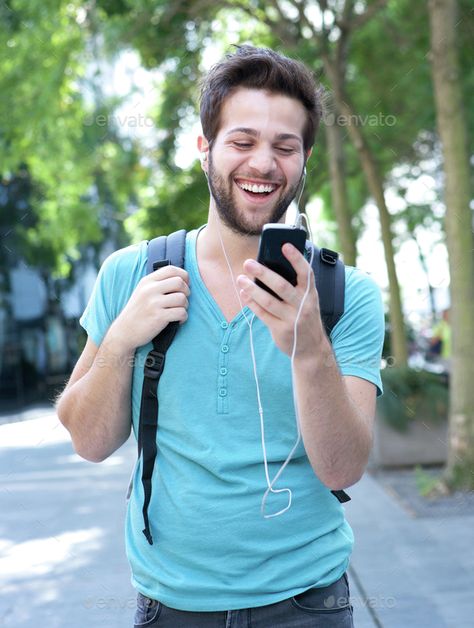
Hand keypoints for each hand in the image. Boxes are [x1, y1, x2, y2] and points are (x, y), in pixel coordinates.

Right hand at [109, 265, 189, 352]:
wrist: (124, 331)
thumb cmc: (137, 312)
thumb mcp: (142, 291)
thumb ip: (158, 283)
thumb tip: (181, 279)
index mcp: (147, 281)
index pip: (171, 269)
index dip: (183, 275)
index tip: (184, 285)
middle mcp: (150, 290)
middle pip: (179, 282)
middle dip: (186, 291)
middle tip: (182, 300)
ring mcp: (154, 303)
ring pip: (182, 298)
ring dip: (185, 306)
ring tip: (178, 311)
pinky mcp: (159, 317)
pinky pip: (181, 313)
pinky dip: (183, 317)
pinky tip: (177, 320)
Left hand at [236, 243, 323, 357]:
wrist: (311, 348)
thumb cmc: (305, 316)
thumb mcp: (307, 300)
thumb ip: (295, 286)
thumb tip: (270, 267)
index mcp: (311, 293)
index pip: (306, 273)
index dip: (296, 258)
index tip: (285, 245)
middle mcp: (303, 305)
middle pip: (282, 286)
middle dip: (263, 273)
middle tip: (248, 263)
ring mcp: (292, 319)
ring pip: (269, 301)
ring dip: (252, 289)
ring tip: (240, 279)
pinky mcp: (281, 330)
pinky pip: (263, 314)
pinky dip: (252, 304)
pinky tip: (244, 295)